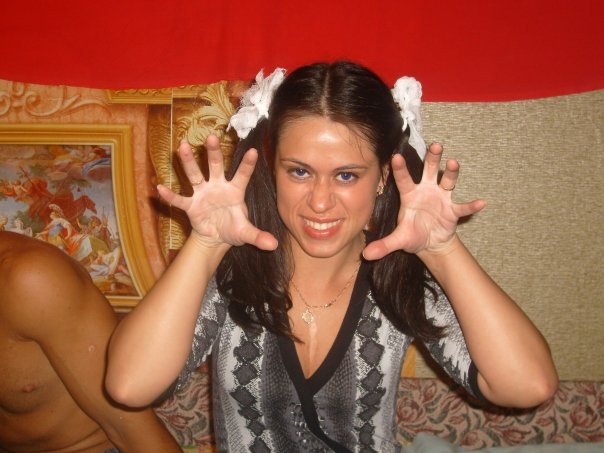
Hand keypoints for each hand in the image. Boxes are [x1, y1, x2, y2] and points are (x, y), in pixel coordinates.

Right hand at [157, 135, 277, 250]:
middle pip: (215, 166)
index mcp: (235, 191)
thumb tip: (274, 244)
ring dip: (189, 162)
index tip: (253, 151)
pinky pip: (179, 199)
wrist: (216, 238)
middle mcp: (218, 187)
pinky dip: (170, 195)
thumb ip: (258, 236)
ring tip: (183, 146)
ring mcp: (203, 194)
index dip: (248, 165)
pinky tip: (159, 187)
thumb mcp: (246, 233)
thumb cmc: (233, 229)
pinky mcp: (191, 205)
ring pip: (195, 175)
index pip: (243, 175)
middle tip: (211, 137)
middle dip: (213, 153)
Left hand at [363, 143, 484, 259]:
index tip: (395, 156)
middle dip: (432, 158)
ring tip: (454, 162)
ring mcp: (441, 198)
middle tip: (435, 145)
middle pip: (429, 171)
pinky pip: (463, 207)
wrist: (430, 244)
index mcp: (409, 195)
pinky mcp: (452, 210)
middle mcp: (426, 191)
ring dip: (451, 172)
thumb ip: (384, 245)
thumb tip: (367, 255)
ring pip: (447, 181)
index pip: (403, 180)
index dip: (400, 169)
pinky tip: (481, 203)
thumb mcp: (398, 240)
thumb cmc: (412, 235)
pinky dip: (471, 206)